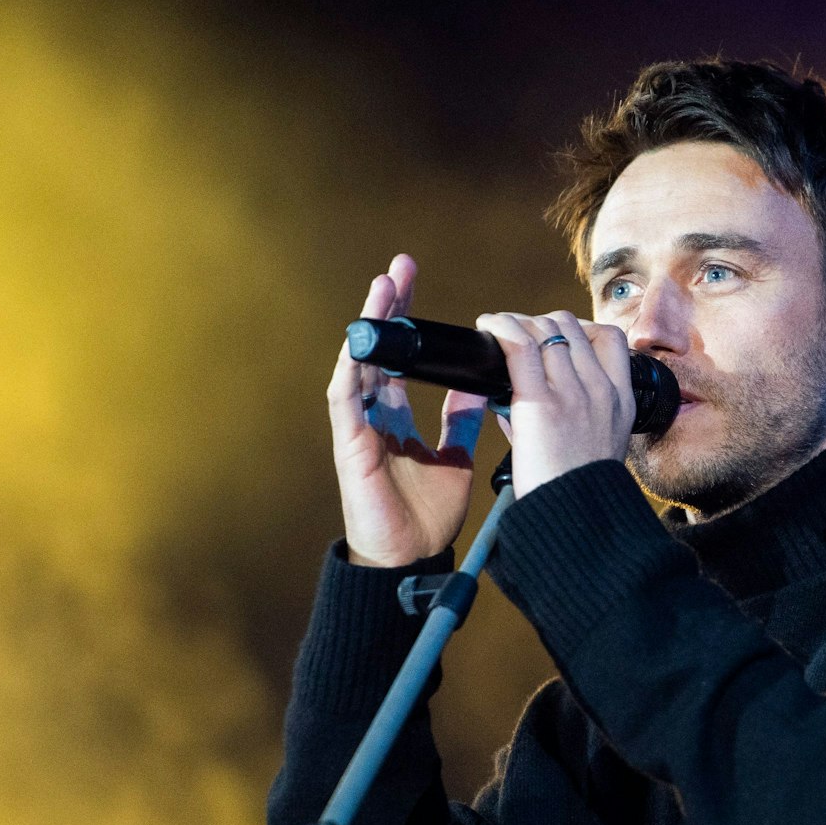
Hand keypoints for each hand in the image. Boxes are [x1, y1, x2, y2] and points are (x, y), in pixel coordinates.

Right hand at [328, 254, 487, 566]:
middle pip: (378, 349)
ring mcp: (358, 426)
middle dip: (387, 306)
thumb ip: (461, 417)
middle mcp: (374, 413)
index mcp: (396, 414)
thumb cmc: (427, 513)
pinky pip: (344, 399)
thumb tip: (480, 382)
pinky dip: (351, 369)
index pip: (402, 354)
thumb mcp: (455, 454)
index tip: (414, 278)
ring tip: (382, 287)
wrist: (412, 558)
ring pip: (359, 363)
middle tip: (400, 266)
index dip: (408, 317)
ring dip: (370, 325)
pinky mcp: (349, 444)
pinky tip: (359, 343)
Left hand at [472, 309, 634, 497]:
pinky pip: (520, 344)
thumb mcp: (593, 444)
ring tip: (497, 331)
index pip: (609, 337)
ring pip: (545, 328)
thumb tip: (515, 391)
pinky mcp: (541, 403)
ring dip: (517, 323)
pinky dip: (502, 326)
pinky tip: (488, 326)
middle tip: (515, 336)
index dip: (577, 329)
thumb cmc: (574, 488)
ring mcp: (574, 393)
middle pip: (570, 326)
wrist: (574, 520)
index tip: (552, 340)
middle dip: (539, 323)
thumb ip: (566, 410)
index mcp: (620, 400)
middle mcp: (601, 390)